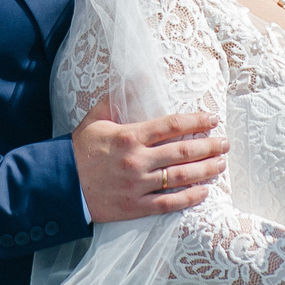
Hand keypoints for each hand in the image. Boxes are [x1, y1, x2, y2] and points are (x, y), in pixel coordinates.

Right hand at [74, 102, 226, 222]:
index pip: (171, 125)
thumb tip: (138, 76)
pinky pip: (169, 203)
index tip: (212, 120)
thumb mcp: (96, 119)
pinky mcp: (136, 207)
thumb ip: (118, 99)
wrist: (59, 186)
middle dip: (209, 146)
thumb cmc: (79, 150)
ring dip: (206, 170)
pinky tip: (204, 192)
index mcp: (129, 136)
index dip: (196, 121)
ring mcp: (138, 185)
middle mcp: (137, 160)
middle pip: (183, 151)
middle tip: (225, 144)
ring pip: (181, 177)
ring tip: (221, 165)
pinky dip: (190, 198)